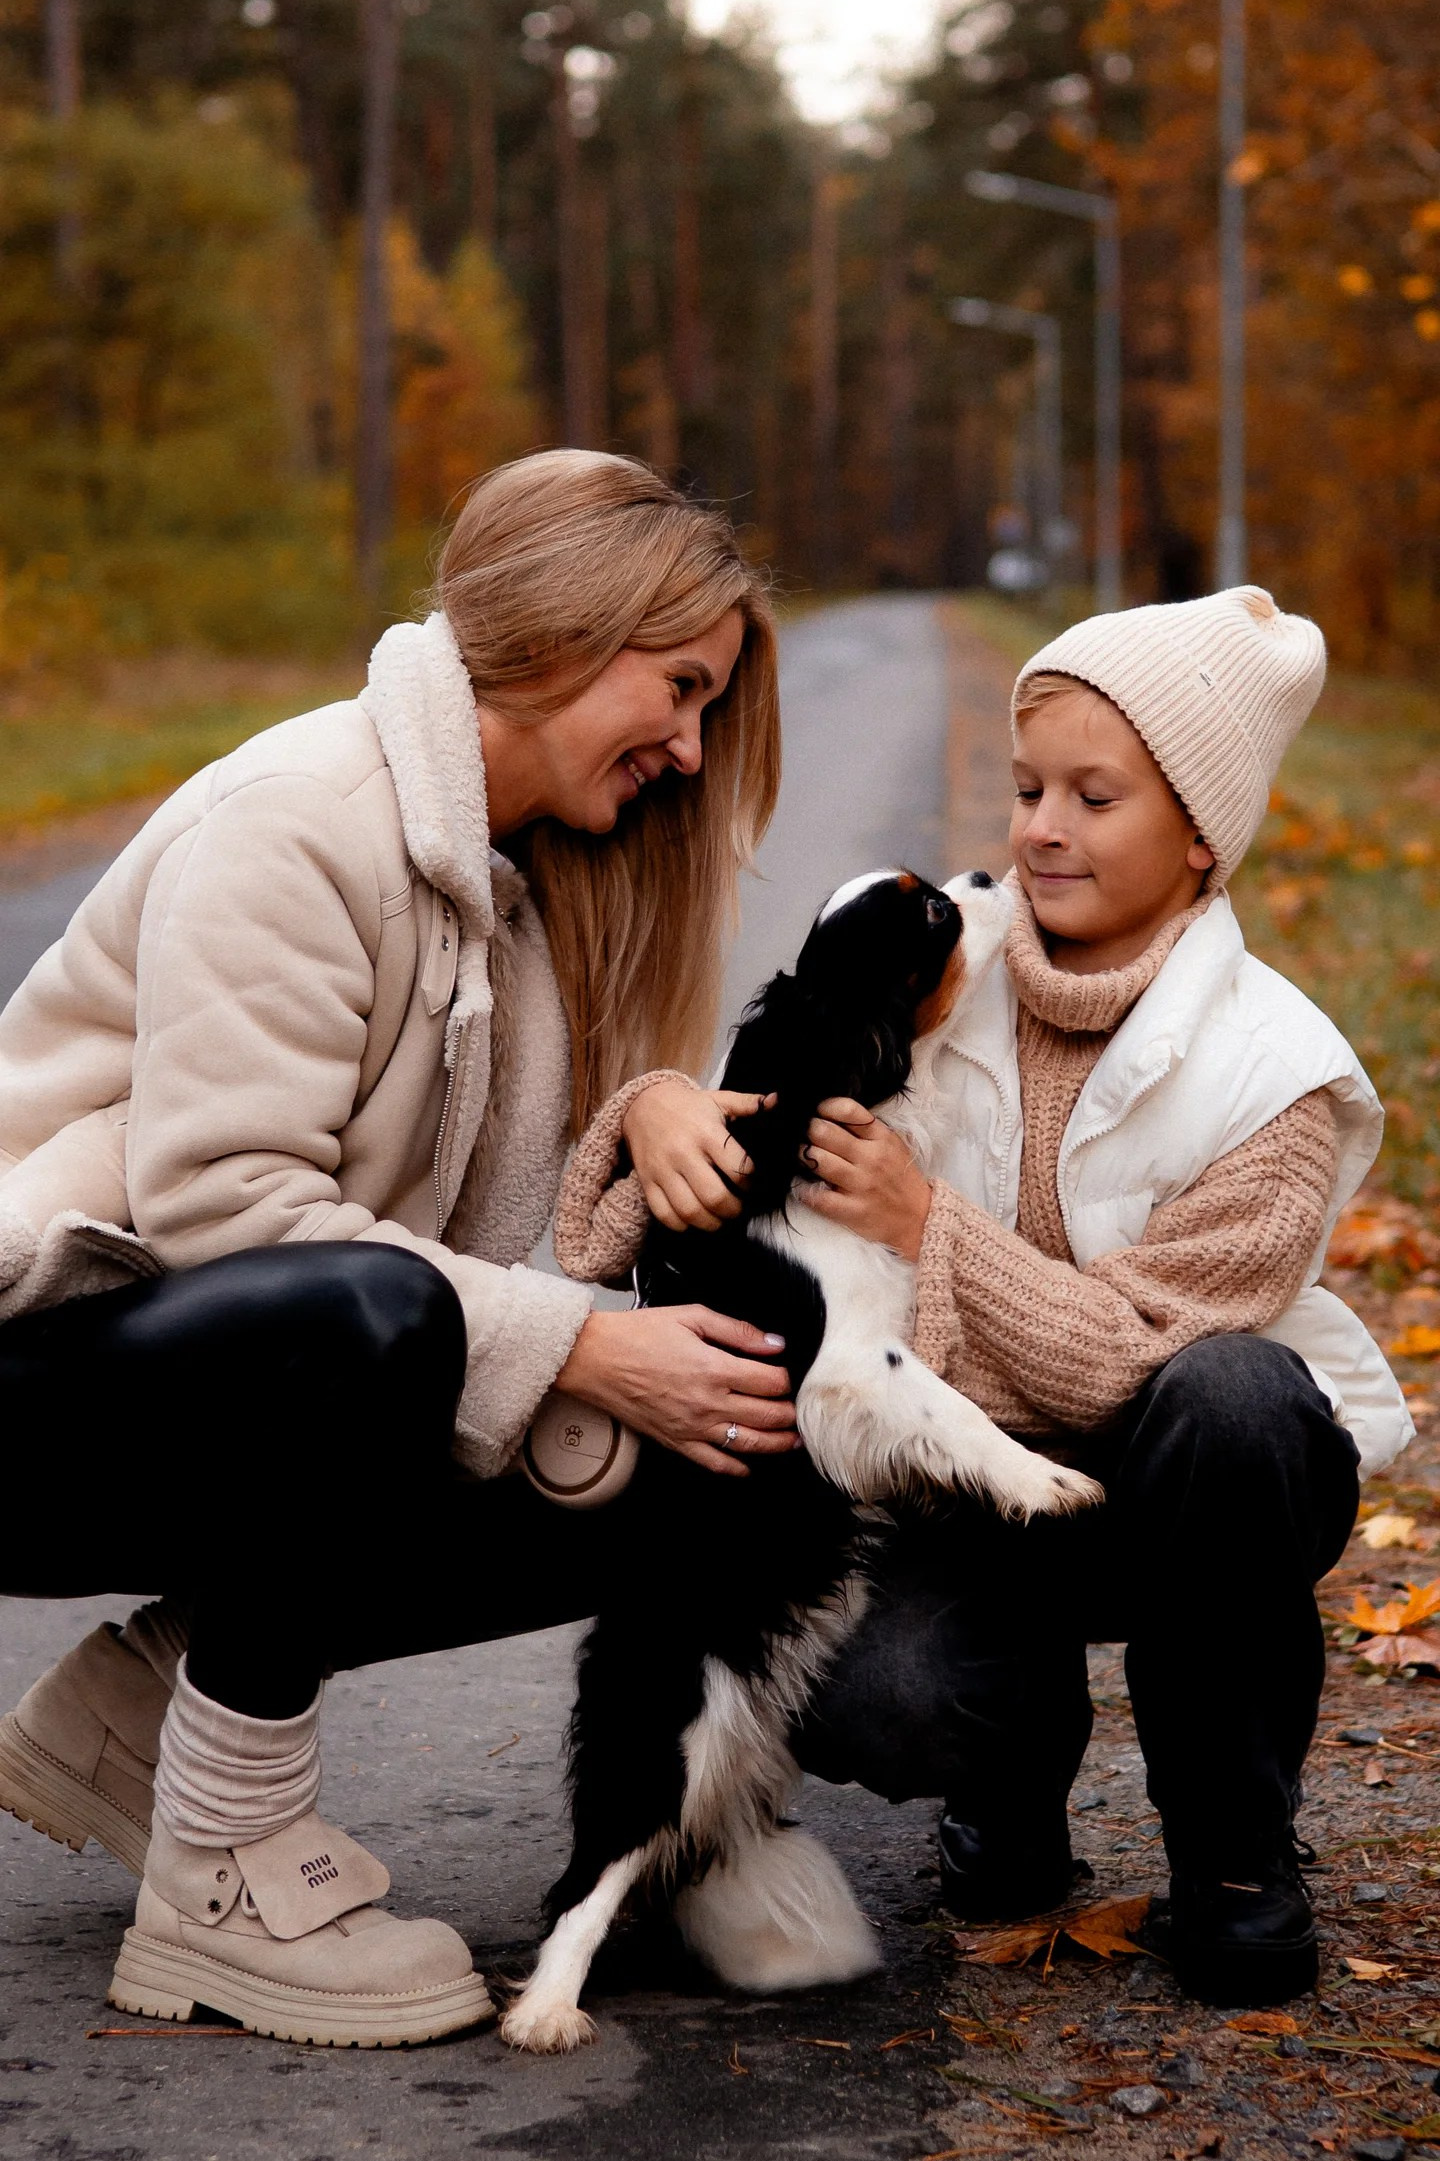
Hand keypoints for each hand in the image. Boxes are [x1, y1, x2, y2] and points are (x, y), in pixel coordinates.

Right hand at [555, 1305, 798, 1477]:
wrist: (595, 1358)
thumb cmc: (638, 1334)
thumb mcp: (692, 1317)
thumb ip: (738, 1331)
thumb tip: (774, 1343)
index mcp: (715, 1368)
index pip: (771, 1382)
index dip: (787, 1380)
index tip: (788, 1377)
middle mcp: (708, 1402)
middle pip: (767, 1415)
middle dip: (789, 1414)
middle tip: (798, 1410)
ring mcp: (693, 1427)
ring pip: (749, 1444)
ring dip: (776, 1443)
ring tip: (790, 1439)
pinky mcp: (676, 1442)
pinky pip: (714, 1463)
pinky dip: (736, 1468)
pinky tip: (748, 1466)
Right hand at [622, 1080, 776, 1232]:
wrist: (642, 1105)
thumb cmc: (687, 1107)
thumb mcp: (718, 1100)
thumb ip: (748, 1104)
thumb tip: (777, 1101)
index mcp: (706, 1133)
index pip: (737, 1168)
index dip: (750, 1183)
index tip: (751, 1186)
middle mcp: (684, 1153)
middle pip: (714, 1196)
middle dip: (732, 1210)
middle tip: (738, 1209)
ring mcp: (663, 1169)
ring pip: (689, 1210)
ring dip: (709, 1223)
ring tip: (719, 1219)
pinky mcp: (647, 1181)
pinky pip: (663, 1213)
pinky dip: (680, 1224)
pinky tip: (692, 1220)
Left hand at [796, 1096, 932, 1261]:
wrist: (920, 1219)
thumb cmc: (900, 1178)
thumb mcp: (893, 1145)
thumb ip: (867, 1129)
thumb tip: (830, 1114)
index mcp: (882, 1138)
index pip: (847, 1111)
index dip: (824, 1107)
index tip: (816, 1112)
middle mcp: (871, 1158)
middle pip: (823, 1132)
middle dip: (807, 1130)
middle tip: (804, 1135)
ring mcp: (860, 1185)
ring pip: (816, 1160)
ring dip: (802, 1156)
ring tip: (803, 1158)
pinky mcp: (852, 1210)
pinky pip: (817, 1197)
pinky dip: (804, 1192)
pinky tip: (804, 1187)